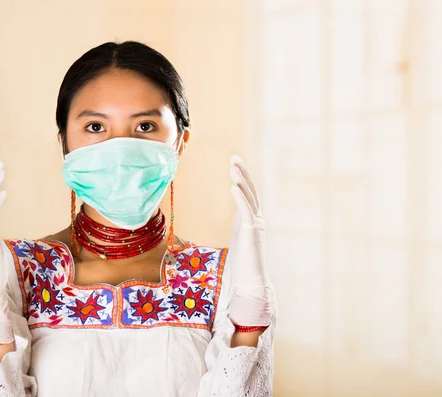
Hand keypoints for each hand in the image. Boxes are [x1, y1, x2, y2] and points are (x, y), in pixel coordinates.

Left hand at [227, 155, 271, 326]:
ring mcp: (256, 225)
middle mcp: (255, 220)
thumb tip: (185, 243)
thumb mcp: (226, 247)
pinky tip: (234, 186)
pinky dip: (241, 197)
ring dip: (242, 180)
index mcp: (248, 222)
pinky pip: (248, 210)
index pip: (245, 195)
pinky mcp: (253, 232)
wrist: (249, 284)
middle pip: (249, 191)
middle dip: (242, 173)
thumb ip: (219, 238)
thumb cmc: (237, 269)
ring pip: (249, 197)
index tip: (233, 164)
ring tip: (234, 165)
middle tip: (234, 157)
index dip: (241, 179)